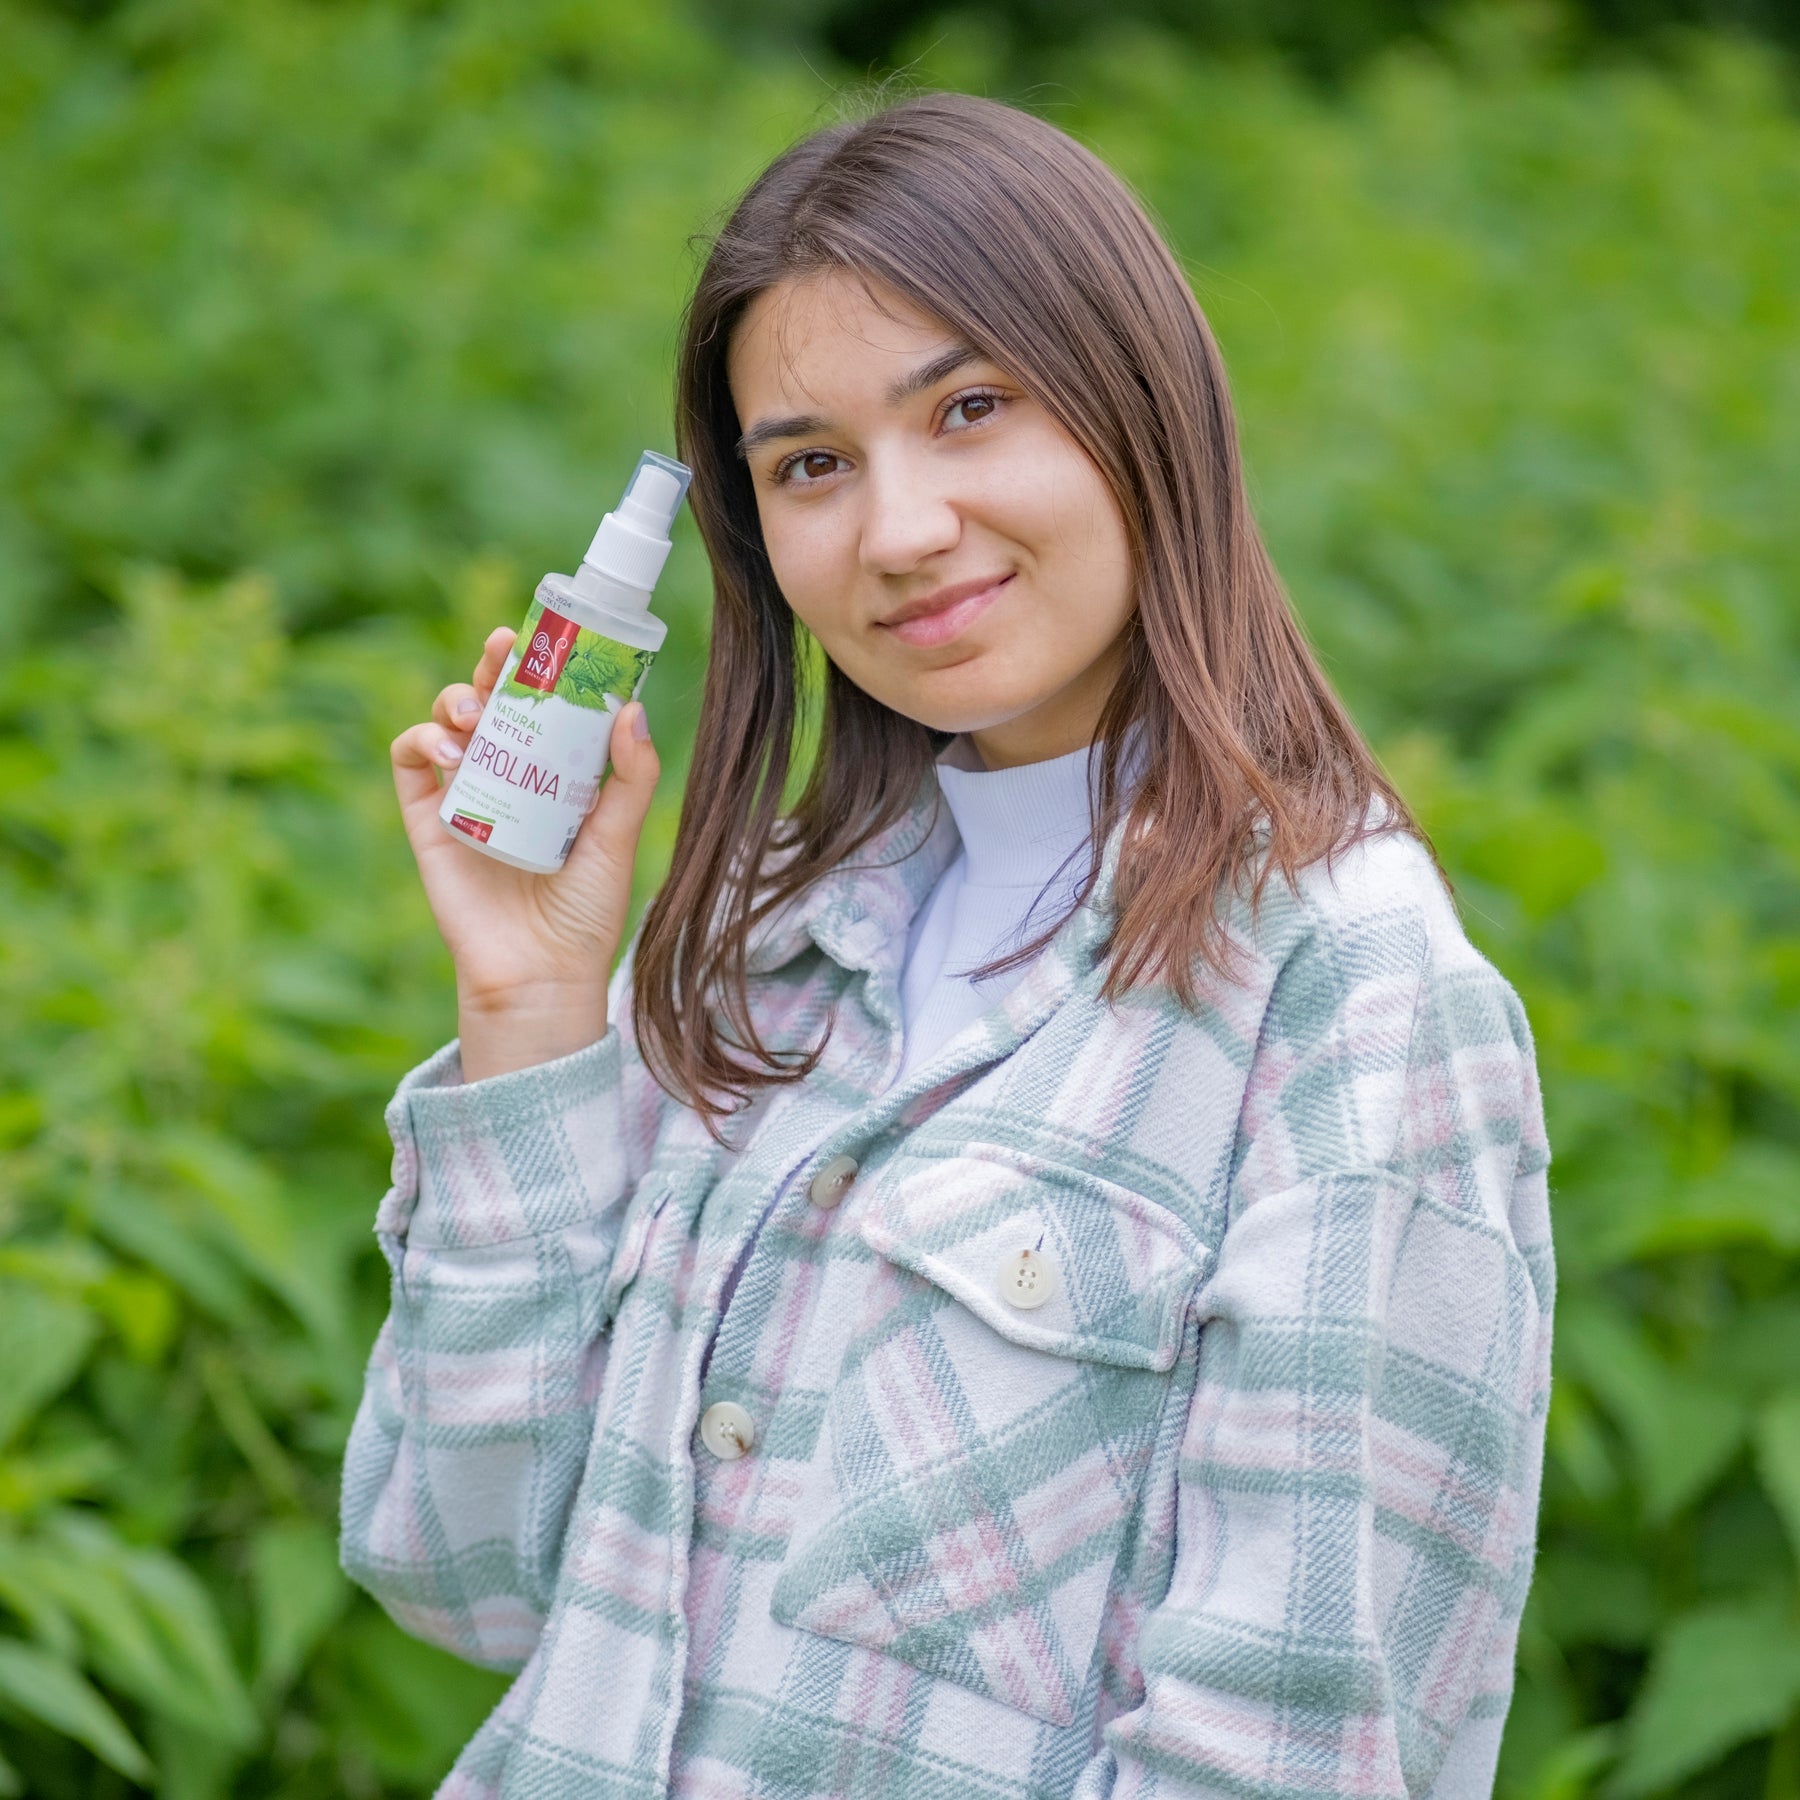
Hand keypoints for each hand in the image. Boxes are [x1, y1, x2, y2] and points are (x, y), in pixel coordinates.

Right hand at [390, 626, 661, 1079]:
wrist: (541, 972)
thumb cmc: (585, 911)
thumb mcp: (619, 837)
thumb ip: (631, 778)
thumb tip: (631, 709)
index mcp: (551, 773)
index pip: (541, 704)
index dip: (538, 667)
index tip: (549, 639)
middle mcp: (505, 775)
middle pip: (489, 698)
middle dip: (491, 665)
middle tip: (503, 652)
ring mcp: (463, 794)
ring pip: (446, 721)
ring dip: (455, 699)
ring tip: (477, 713)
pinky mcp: (426, 821)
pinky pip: (411, 763)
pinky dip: (422, 741)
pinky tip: (451, 751)